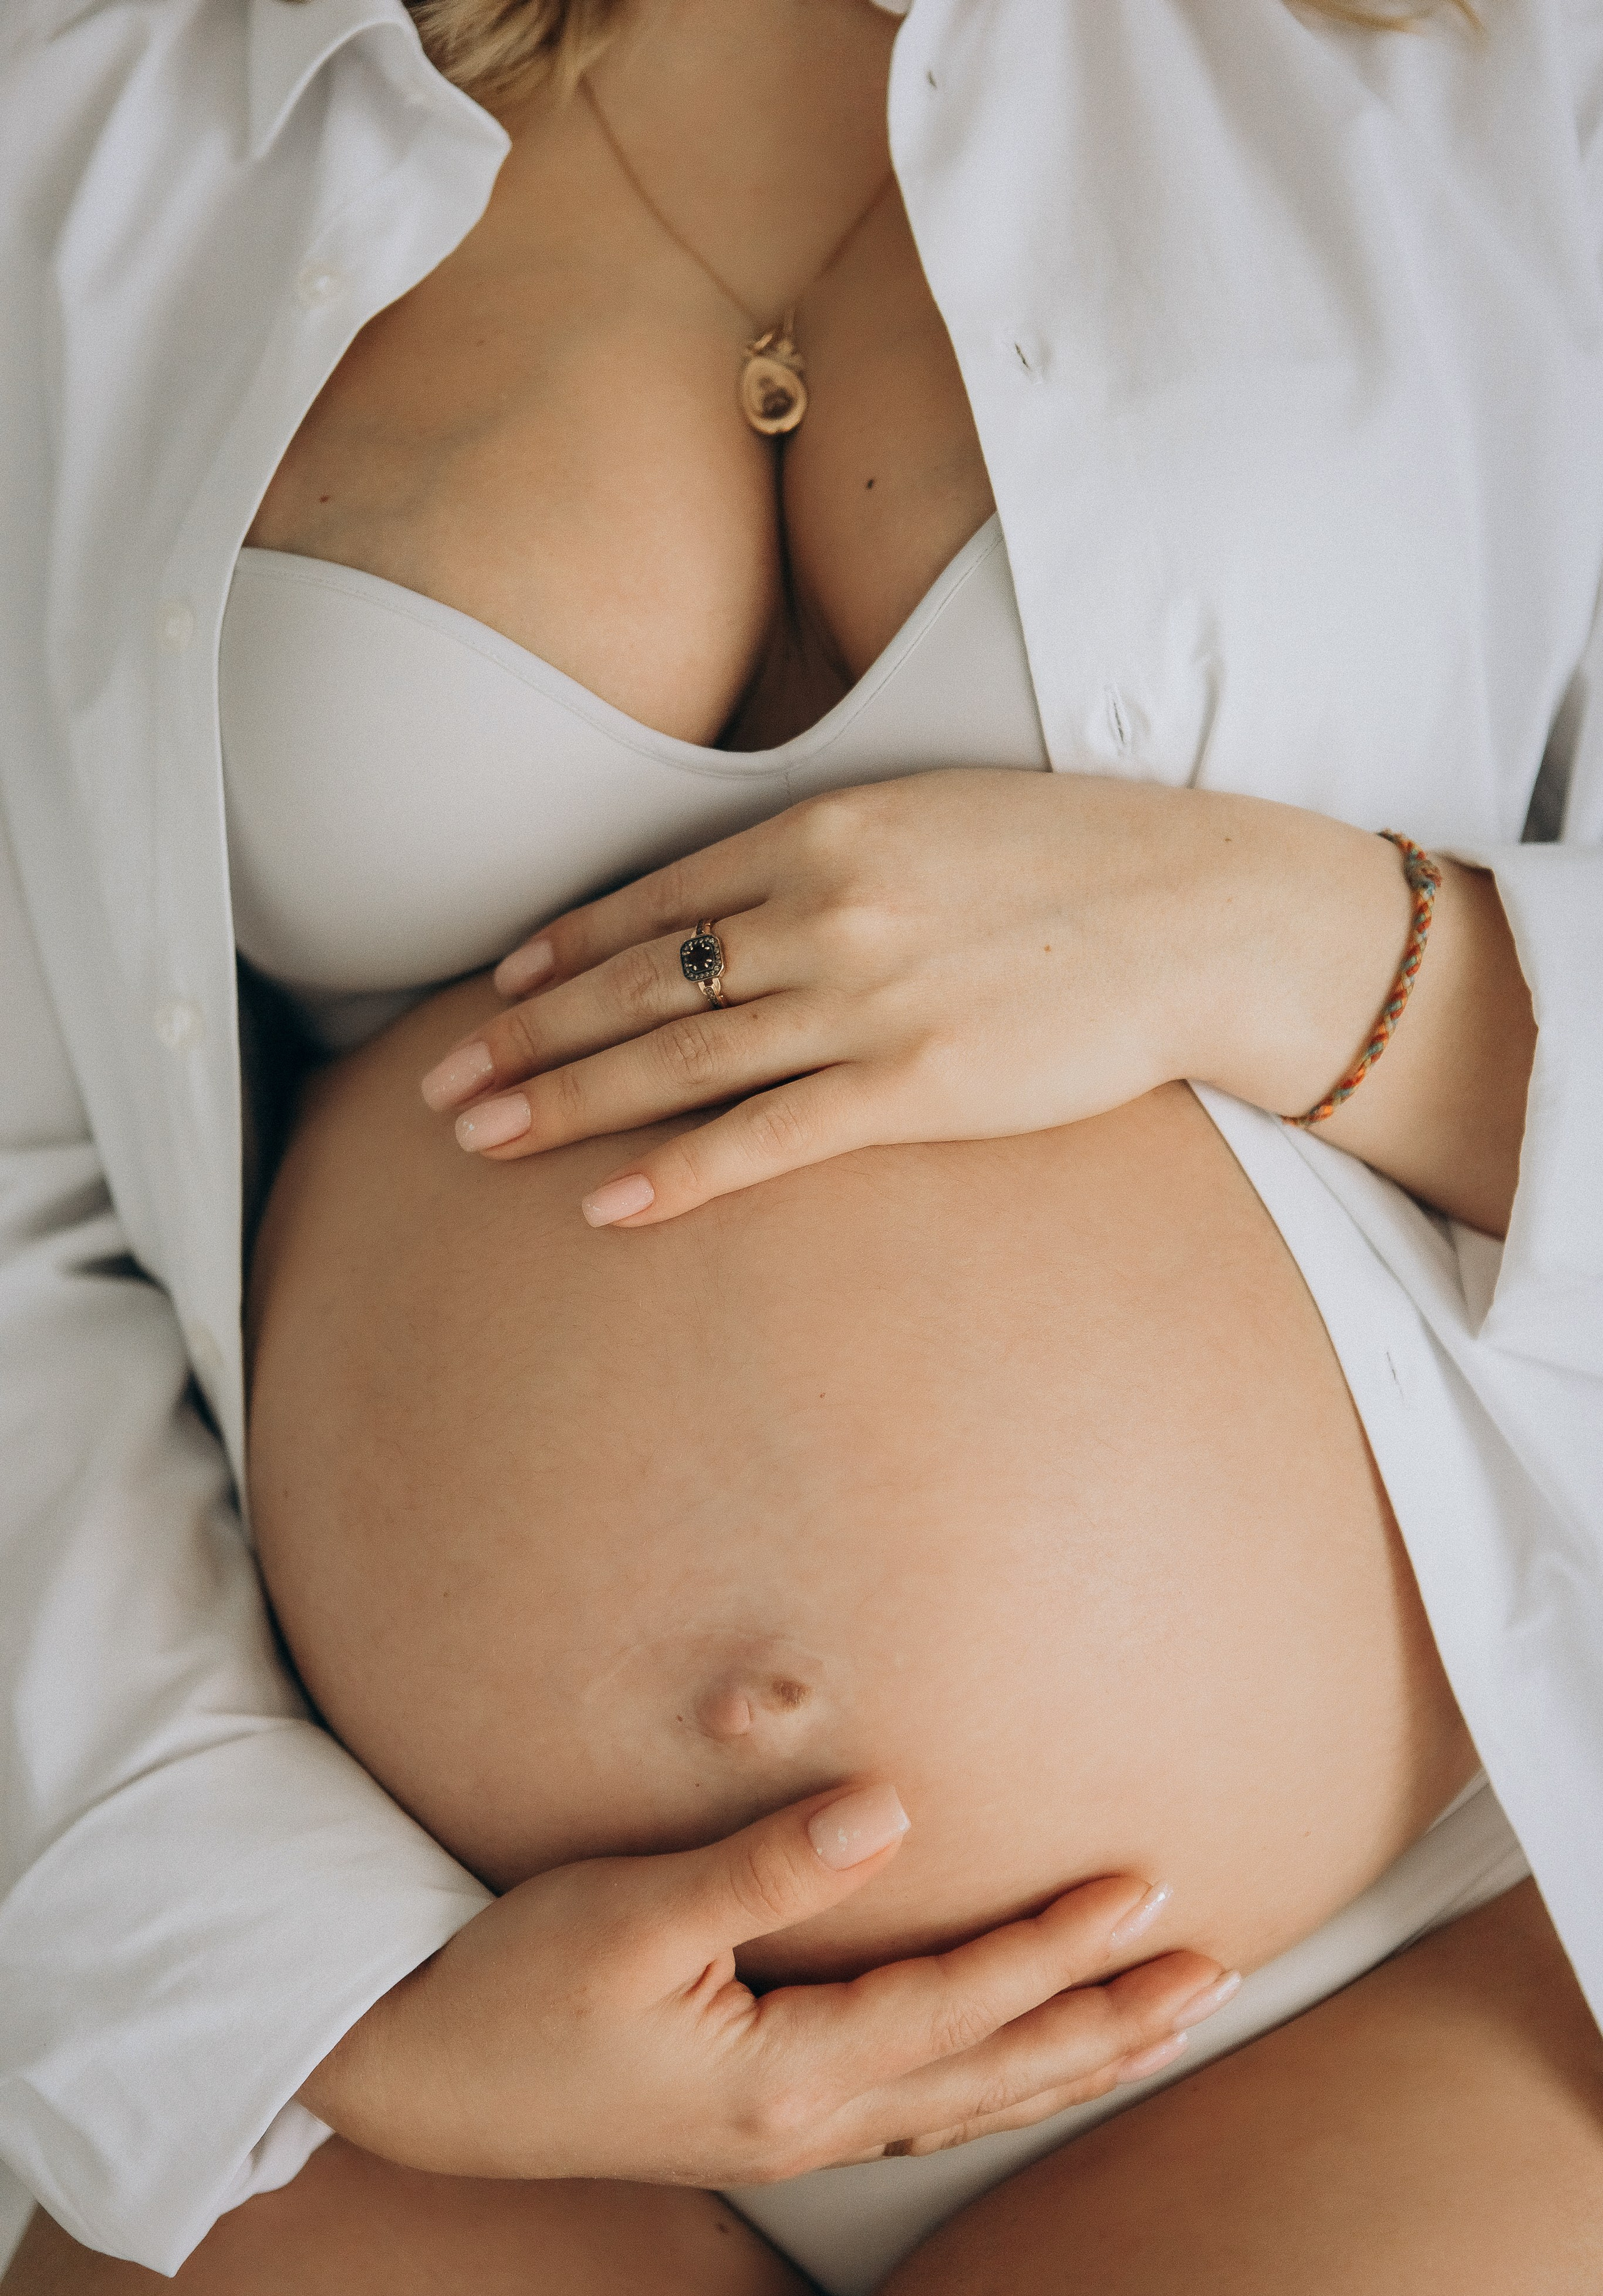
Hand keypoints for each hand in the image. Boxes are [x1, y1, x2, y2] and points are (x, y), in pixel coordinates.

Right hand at [299, 1782, 1236, 2181]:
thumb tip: (891, 1811)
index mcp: (785, 2071)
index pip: (960, 2003)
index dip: (1060, 1947)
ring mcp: (785, 2135)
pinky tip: (1009, 2071)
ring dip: (1066, 2061)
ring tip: (1155, 2023)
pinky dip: (988, 2088)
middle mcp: (806, 2120)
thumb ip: (765, 1867)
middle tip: (1217, 1975)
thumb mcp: (627, 1914)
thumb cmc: (509, 1988)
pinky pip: (913, 2113)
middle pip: (993, 2074)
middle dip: (1108, 2023)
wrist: (414, 2080)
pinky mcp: (757, 2121)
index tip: (1151, 1890)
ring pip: (965, 2105)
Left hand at [418, 770, 1415, 1225]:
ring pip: (677, 1059)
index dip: (561, 949)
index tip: (495, 988)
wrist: (1207, 915)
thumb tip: (757, 898)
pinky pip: (767, 1138)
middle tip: (439, 1083)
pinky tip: (602, 1206)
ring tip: (475, 1138)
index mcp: (825, 831)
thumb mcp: (936, 818)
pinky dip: (677, 1174)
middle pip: (638, 984)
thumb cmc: (1081, 863)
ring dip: (564, 1101)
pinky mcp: (916, 1088)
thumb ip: (835, 853)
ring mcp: (865, 1001)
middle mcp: (824, 911)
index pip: (655, 897)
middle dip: (526, 1037)